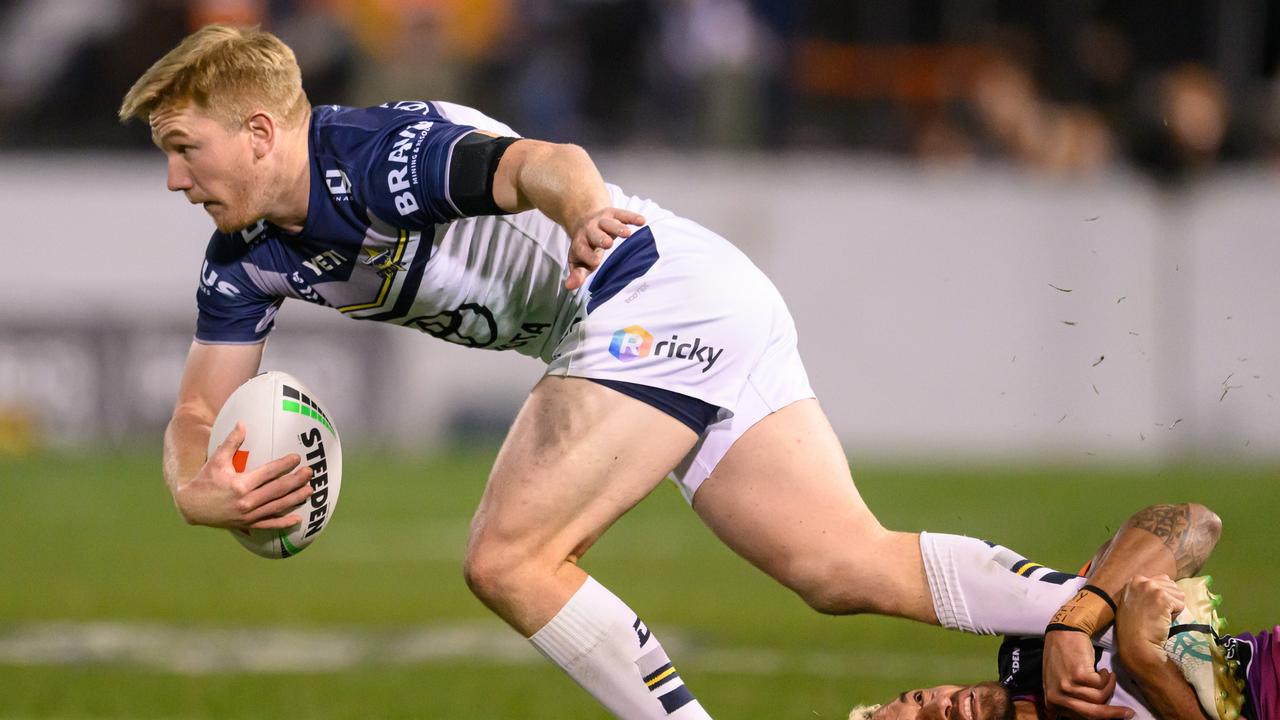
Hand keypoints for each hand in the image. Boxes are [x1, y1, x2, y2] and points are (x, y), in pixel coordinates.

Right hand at [172, 422, 312, 529]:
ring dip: (295, 498)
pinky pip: (269, 524)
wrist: (191, 507)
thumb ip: (231, 442)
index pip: (268, 473)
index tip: (297, 458)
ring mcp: (248, 515)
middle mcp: (246, 501)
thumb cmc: (205, 480)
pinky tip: (298, 519)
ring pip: (277, 507)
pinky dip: (284, 523)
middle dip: (296, 480)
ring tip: (310, 490)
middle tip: (310, 472)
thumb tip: (243, 423)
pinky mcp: (247, 525)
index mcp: (240, 484)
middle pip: (277, 490)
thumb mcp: (216, 460)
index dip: (284, 465)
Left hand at [564, 207, 645, 289]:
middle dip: (601, 238)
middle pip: (595, 235)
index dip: (588, 256)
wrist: (583, 220)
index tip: (595, 262)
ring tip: (627, 233)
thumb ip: (577, 274)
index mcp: (580, 244)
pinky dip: (632, 217)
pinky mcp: (613, 214)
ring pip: (609, 223)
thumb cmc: (585, 247)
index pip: (583, 250)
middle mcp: (589, 231)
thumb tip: (570, 286)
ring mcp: (601, 221)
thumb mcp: (578, 261)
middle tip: (608, 243)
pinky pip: (623, 214)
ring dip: (618, 227)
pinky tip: (642, 221)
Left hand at [1043, 630, 1133, 718]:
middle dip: (1114, 714)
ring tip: (1107, 676)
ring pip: (1100, 698)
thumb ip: (1074, 701)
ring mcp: (1066, 686)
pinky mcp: (1078, 675)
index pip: (1083, 718)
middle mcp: (1056, 697)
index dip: (1103, 717)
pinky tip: (1102, 670)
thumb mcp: (1062, 684)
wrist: (1063, 634)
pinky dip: (1107, 678)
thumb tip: (1099, 716)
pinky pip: (1102, 684)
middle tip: (1129, 713)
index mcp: (1053, 702)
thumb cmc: (1064, 659)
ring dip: (1109, 687)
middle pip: (1092, 713)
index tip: (1119, 717)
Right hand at [1117, 575, 1184, 660]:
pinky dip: (1175, 615)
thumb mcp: (1134, 602)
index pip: (1162, 580)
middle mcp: (1142, 580)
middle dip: (1169, 600)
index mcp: (1134, 581)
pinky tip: (1162, 620)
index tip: (1153, 608)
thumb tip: (1166, 589)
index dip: (1162, 597)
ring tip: (1158, 617)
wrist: (1136, 643)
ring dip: (1173, 607)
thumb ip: (1145, 592)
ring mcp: (1151, 588)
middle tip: (1155, 614)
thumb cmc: (1135, 627)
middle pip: (1172, 586)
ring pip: (1178, 594)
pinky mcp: (1162, 597)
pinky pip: (1181, 605)